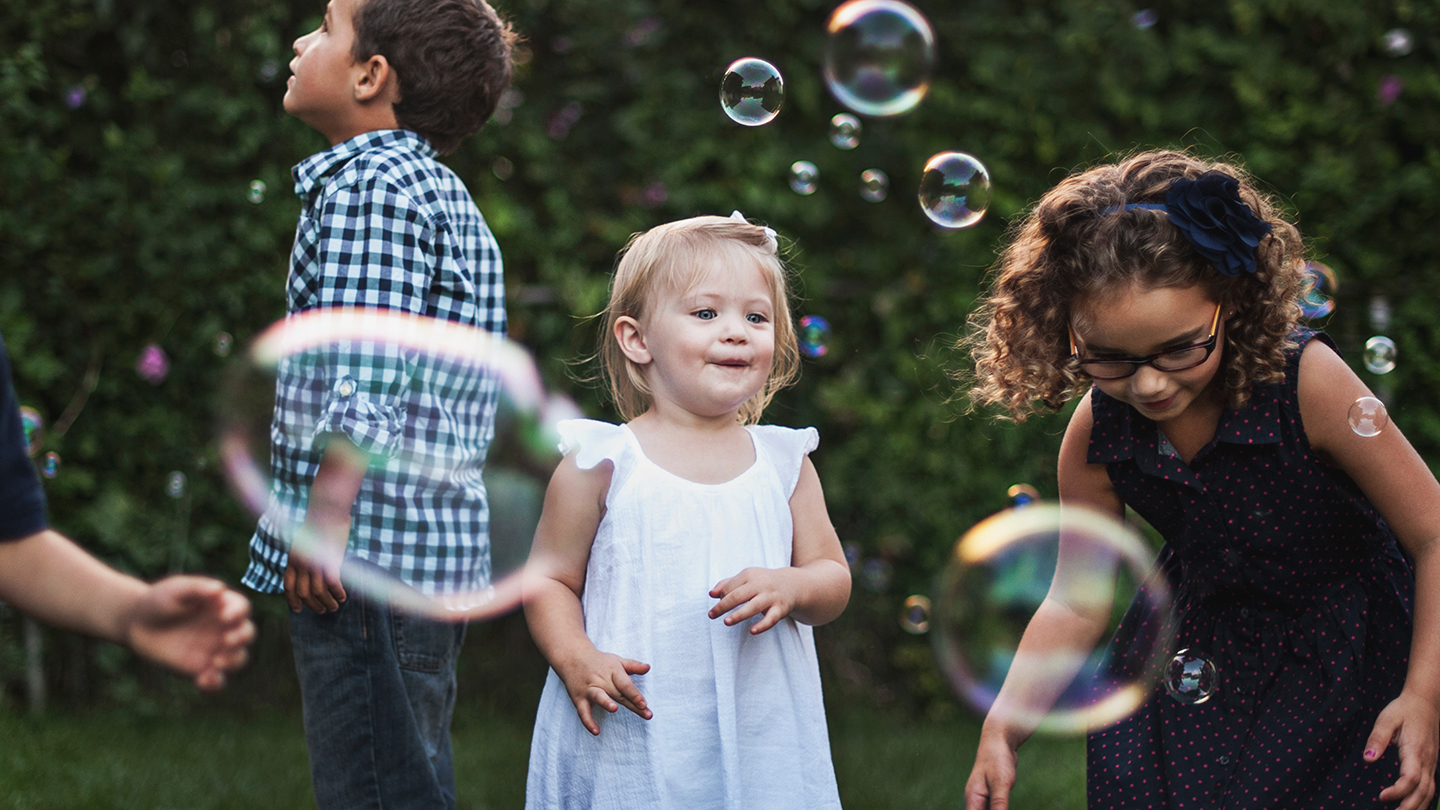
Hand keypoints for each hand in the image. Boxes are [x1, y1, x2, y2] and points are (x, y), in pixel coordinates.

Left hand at [123, 577, 254, 691]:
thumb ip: (197, 588)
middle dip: (241, 638)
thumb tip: (220, 590)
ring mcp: (214, 649)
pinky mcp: (201, 668)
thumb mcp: (176, 589)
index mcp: (222, 605)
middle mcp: (223, 628)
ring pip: (238, 658)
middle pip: (247, 633)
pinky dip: (215, 684)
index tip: (224, 616)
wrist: (137, 623)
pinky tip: (202, 680)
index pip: (241, 608)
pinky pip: (218, 680)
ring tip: (215, 662)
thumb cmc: (159, 600)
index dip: (238, 612)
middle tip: (225, 640)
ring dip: (233, 661)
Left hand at [283, 524, 348, 613]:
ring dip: (327, 602)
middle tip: (322, 610)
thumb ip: (305, 555)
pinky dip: (338, 593)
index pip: (288, 586)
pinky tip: (343, 596)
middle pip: (303, 593)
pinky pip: (333, 584)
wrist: (326, 510)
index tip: (298, 609)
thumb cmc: (320, 522)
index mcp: (292, 558)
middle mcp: (301, 563)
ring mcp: (314, 562)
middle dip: (313, 605)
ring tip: (335, 606)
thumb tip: (310, 568)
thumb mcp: (305, 541)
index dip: (292, 601)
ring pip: (318, 592)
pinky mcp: (329, 561)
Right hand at [556, 648, 651, 735]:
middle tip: (645, 713)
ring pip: (598, 697)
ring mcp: (589, 689)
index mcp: (613, 670)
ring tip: (614, 708)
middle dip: (631, 703)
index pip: (625, 684)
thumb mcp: (617, 661)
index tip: (644, 704)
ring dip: (606, 702)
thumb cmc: (599, 662)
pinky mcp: (579, 699)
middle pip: (618, 693)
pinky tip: (596, 731)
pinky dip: (588, 722)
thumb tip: (648, 667)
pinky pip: (583, 711)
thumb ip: (633, 666)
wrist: (573, 657)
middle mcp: (601, 680)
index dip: (635, 694)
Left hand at [708, 567, 796, 633]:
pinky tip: (752, 631)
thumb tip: (711, 594)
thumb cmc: (763, 582)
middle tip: (711, 615)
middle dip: (724, 606)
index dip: (721, 597)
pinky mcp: (780, 609)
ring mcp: (771, 597)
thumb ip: (727, 584)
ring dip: (739, 615)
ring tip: (726, 622)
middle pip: (738, 595)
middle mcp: (760, 585)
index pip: (731, 587)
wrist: (793, 584)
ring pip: (753, 606)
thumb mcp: (746, 578)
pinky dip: (762, 625)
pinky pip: (771, 618)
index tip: (718, 606)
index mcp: (749, 575)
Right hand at [965, 726, 1020, 809]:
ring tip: (1004, 808)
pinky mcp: (992, 795)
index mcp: (973, 799)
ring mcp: (983, 798)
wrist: (999, 739)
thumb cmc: (998, 758)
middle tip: (1003, 809)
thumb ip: (1000, 804)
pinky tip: (1005, 809)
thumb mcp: (1001, 783)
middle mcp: (975, 801)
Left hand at [1365, 690, 1438, 809]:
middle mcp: (1427, 760)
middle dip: (1409, 807)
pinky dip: (1423, 798)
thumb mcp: (1386, 719)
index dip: (1398, 791)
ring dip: (1418, 806)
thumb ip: (1377, 739)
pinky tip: (1412, 805)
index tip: (1382, 797)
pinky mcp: (1431, 762)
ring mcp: (1431, 762)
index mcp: (1415, 750)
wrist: (1425, 702)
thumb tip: (1368, 759)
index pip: (1411, 778)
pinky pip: (1431, 786)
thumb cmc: (1403, 710)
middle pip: (1424, 791)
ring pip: (1430, 791)